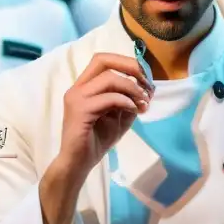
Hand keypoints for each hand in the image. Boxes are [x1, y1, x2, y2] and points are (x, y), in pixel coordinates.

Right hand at [57, 52, 152, 178]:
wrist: (79, 163)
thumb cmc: (97, 140)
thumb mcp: (120, 117)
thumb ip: (128, 99)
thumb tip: (145, 87)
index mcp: (85, 86)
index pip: (103, 60)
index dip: (127, 62)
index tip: (146, 77)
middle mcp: (78, 87)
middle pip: (103, 60)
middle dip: (130, 66)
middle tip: (147, 83)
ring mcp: (76, 97)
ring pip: (109, 78)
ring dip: (132, 88)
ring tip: (144, 102)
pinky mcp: (80, 110)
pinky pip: (109, 98)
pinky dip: (126, 101)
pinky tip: (135, 110)